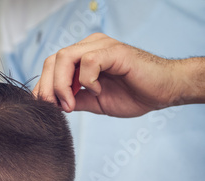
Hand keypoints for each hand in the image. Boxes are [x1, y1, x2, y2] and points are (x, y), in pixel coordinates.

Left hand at [33, 33, 204, 117]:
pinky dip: (87, 80)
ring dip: (62, 85)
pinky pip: (88, 61)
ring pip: (65, 57)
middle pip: (53, 60)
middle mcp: (89, 47)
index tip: (46, 108)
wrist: (163, 92)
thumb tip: (50, 104)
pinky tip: (98, 91)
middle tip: (54, 107)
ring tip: (71, 103)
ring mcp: (101, 46)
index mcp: (82, 57)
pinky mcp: (114, 51)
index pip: (51, 66)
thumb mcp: (93, 101)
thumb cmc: (133, 94)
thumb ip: (73, 99)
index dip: (43, 87)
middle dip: (48, 87)